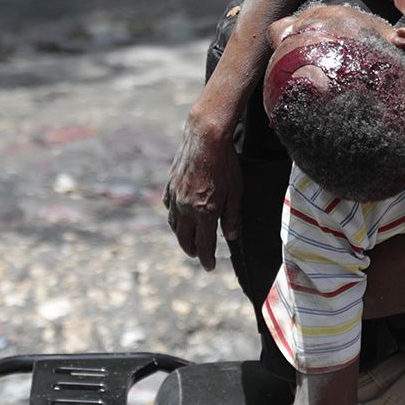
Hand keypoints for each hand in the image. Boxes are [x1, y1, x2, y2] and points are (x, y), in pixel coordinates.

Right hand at [164, 113, 242, 270]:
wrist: (205, 138)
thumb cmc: (225, 164)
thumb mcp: (236, 192)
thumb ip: (232, 216)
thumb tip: (230, 237)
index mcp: (204, 212)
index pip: (204, 244)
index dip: (207, 258)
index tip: (210, 267)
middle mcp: (186, 207)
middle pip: (185, 238)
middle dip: (192, 250)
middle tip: (198, 256)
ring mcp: (175, 196)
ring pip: (174, 224)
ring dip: (181, 236)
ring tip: (187, 241)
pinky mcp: (170, 185)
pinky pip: (168, 206)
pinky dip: (173, 216)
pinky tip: (177, 217)